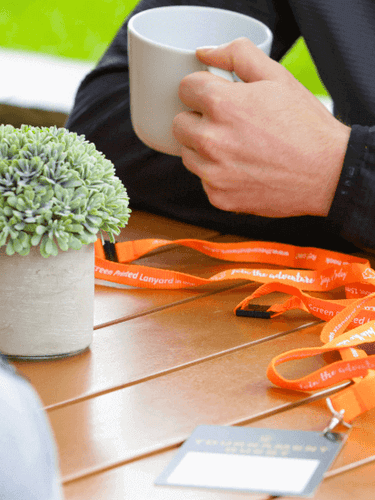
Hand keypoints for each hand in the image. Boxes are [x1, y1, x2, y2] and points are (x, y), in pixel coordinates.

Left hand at [172, 38, 350, 217]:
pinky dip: (218, 174)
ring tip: (236, 147)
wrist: (326, 174)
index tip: (217, 97)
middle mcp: (210, 141)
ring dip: (204, 149)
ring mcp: (212, 173)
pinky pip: (204, 180)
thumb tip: (206, 54)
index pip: (185, 89)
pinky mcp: (218, 197)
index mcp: (220, 105)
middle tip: (228, 124)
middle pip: (180, 124)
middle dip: (198, 119)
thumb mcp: (277, 76)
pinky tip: (243, 169)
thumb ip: (237, 55)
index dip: (203, 89)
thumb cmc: (305, 127)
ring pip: (188, 154)